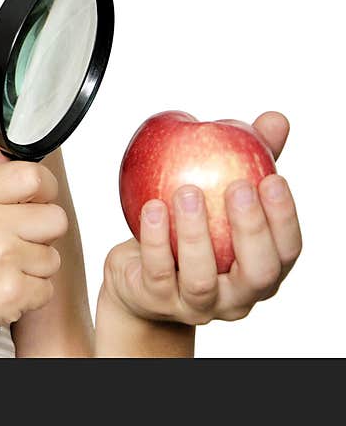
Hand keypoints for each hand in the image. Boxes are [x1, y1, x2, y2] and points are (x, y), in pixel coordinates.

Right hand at [0, 147, 68, 355]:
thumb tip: (3, 155)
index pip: (32, 175)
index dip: (44, 189)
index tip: (35, 201)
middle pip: (55, 218)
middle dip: (41, 233)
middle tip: (14, 243)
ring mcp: (0, 258)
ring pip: (53, 257)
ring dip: (34, 268)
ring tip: (0, 270)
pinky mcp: (11, 293)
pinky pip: (46, 289)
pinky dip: (29, 296)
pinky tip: (0, 291)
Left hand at [102, 111, 301, 324]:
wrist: (139, 276)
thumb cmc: (189, 230)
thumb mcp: (219, 195)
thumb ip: (249, 160)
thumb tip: (275, 120)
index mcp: (261, 270)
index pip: (286, 251)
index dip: (284, 217)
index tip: (273, 177)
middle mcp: (236, 296)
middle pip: (257, 272)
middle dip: (251, 228)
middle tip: (237, 185)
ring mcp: (197, 305)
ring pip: (203, 278)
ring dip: (196, 233)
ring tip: (186, 191)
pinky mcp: (156, 300)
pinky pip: (157, 271)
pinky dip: (156, 239)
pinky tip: (153, 208)